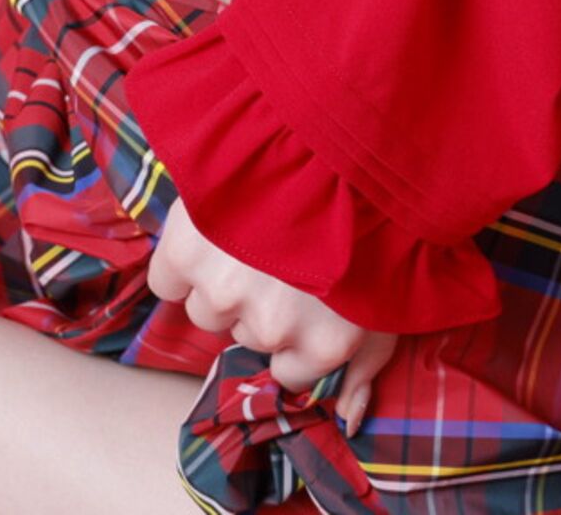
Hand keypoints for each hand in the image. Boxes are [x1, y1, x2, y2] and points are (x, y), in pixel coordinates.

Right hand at [147, 196, 398, 433]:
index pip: (288, 371)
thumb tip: (348, 416)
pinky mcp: (187, 252)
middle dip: (262, 302)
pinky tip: (215, 230)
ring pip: (206, 309)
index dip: (296, 332)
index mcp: (324, 344)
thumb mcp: (392, 294)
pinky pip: (168, 280)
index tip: (309, 295)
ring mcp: (226, 291)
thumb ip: (368, 365)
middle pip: (247, 334)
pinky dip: (184, 260)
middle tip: (287, 253)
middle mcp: (272, 328)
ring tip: (255, 234)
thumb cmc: (375, 222)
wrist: (342, 143)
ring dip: (222, 279)